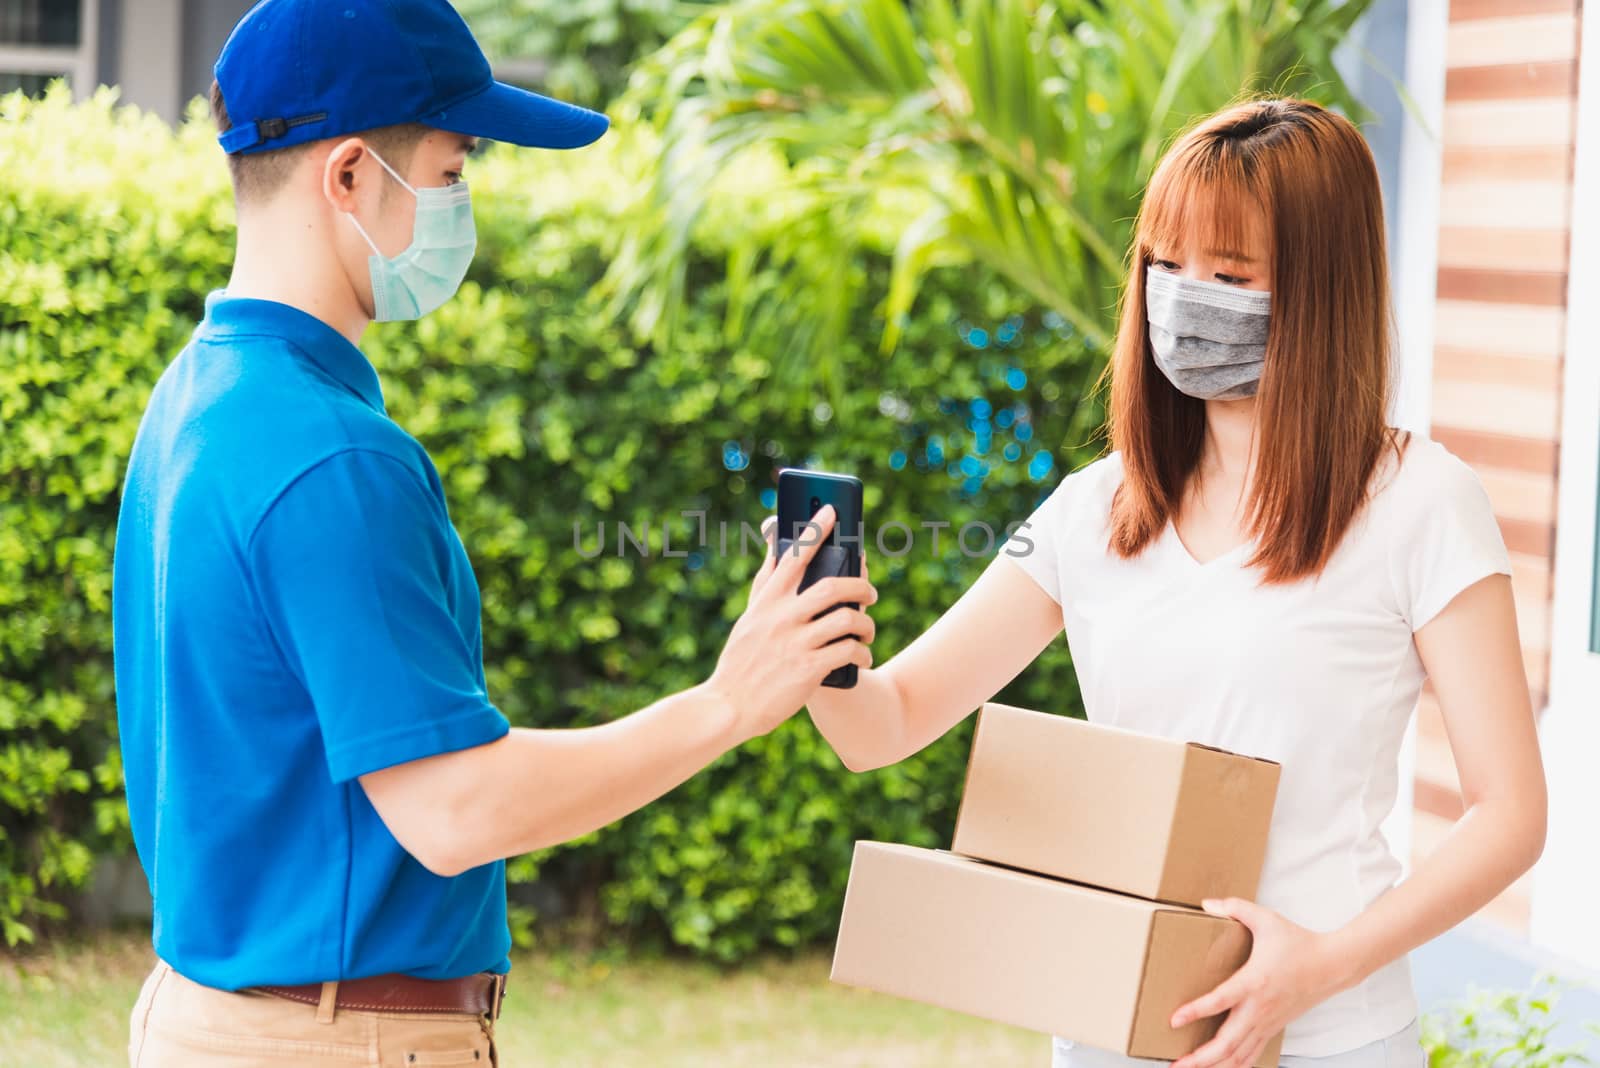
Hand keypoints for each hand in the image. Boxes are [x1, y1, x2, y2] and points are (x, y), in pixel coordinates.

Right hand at [706, 505, 877, 744]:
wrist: (727, 707)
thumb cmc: (740, 663)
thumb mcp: (748, 620)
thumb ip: (765, 586)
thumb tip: (775, 547)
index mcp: (767, 603)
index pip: (793, 556)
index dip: (815, 530)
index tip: (832, 511)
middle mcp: (781, 618)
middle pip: (832, 586)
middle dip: (859, 585)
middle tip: (869, 592)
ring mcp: (795, 643)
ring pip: (847, 618)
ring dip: (866, 623)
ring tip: (867, 631)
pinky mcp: (808, 670)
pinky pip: (848, 651)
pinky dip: (862, 653)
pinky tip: (862, 658)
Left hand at [1168, 898, 1346, 1067]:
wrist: (1332, 966)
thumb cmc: (1298, 942)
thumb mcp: (1265, 918)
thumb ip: (1235, 907)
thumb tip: (1205, 903)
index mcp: (1254, 981)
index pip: (1220, 1001)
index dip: (1196, 1012)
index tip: (1174, 1020)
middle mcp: (1259, 1008)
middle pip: (1227, 1043)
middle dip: (1200, 1058)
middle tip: (1176, 1064)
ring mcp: (1267, 1022)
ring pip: (1239, 1055)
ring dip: (1213, 1066)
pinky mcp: (1273, 1028)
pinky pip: (1252, 1053)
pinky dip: (1235, 1065)